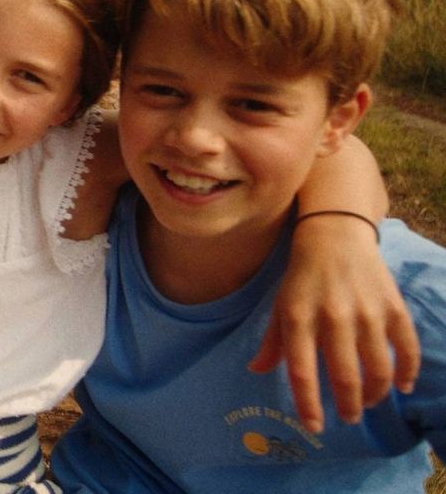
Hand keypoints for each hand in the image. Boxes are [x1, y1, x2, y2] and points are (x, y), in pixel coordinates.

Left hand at [249, 217, 418, 433]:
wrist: (334, 236)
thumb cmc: (302, 278)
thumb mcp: (280, 306)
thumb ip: (272, 342)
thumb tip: (256, 371)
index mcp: (298, 318)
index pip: (302, 372)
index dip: (308, 404)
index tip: (315, 427)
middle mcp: (332, 317)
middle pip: (344, 376)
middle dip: (348, 406)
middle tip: (349, 417)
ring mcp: (366, 312)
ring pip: (378, 368)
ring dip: (376, 393)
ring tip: (369, 402)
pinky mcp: (392, 306)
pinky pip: (406, 348)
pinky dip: (407, 372)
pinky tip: (402, 386)